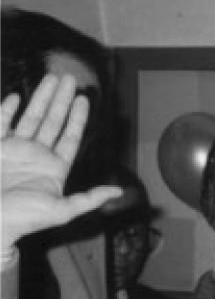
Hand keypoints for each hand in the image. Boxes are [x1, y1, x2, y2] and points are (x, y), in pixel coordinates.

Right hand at [1, 74, 122, 252]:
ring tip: (51, 78)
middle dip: (61, 100)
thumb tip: (119, 192)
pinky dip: (7, 110)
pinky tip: (16, 96)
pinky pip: (1, 123)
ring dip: (41, 98)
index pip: (70, 137)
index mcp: (54, 168)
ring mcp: (14, 150)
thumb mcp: (62, 211)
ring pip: (30, 117)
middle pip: (52, 121)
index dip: (78, 118)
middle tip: (70, 78)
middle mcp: (36, 156)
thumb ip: (90, 199)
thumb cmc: (23, 220)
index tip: (85, 99)